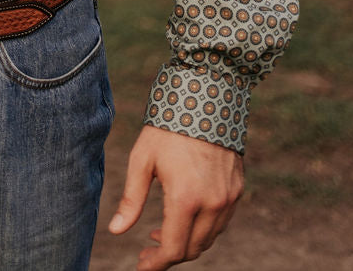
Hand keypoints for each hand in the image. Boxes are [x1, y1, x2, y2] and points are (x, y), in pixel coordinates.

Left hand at [108, 126, 243, 268]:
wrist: (206, 98)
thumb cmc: (167, 128)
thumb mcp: (142, 160)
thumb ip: (131, 200)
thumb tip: (115, 232)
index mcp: (186, 198)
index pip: (173, 249)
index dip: (156, 263)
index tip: (141, 266)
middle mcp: (212, 204)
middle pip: (192, 249)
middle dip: (169, 255)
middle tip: (147, 249)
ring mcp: (228, 198)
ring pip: (208, 238)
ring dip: (186, 242)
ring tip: (161, 232)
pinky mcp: (237, 190)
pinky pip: (221, 222)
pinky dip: (203, 228)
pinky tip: (185, 216)